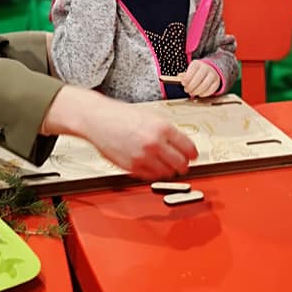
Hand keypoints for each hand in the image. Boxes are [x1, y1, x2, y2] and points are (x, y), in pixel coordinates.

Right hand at [41, 86, 197, 179]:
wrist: (98, 119)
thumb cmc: (121, 115)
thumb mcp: (150, 116)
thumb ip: (166, 131)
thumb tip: (181, 144)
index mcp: (162, 127)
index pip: (188, 148)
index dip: (193, 154)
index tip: (193, 156)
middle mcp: (155, 143)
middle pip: (180, 164)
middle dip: (183, 165)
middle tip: (182, 164)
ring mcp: (143, 157)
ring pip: (167, 173)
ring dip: (169, 171)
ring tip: (166, 165)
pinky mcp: (132, 167)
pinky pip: (150, 176)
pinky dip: (154, 173)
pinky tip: (151, 166)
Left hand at [180, 61, 220, 97]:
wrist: (209, 70)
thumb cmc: (196, 72)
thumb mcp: (190, 71)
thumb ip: (184, 75)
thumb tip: (179, 77)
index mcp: (197, 63)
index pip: (192, 70)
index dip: (187, 78)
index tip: (183, 84)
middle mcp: (206, 68)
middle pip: (198, 78)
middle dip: (191, 86)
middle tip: (187, 90)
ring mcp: (212, 74)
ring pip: (205, 84)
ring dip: (197, 91)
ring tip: (192, 93)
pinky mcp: (216, 81)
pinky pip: (211, 89)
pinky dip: (204, 93)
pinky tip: (200, 94)